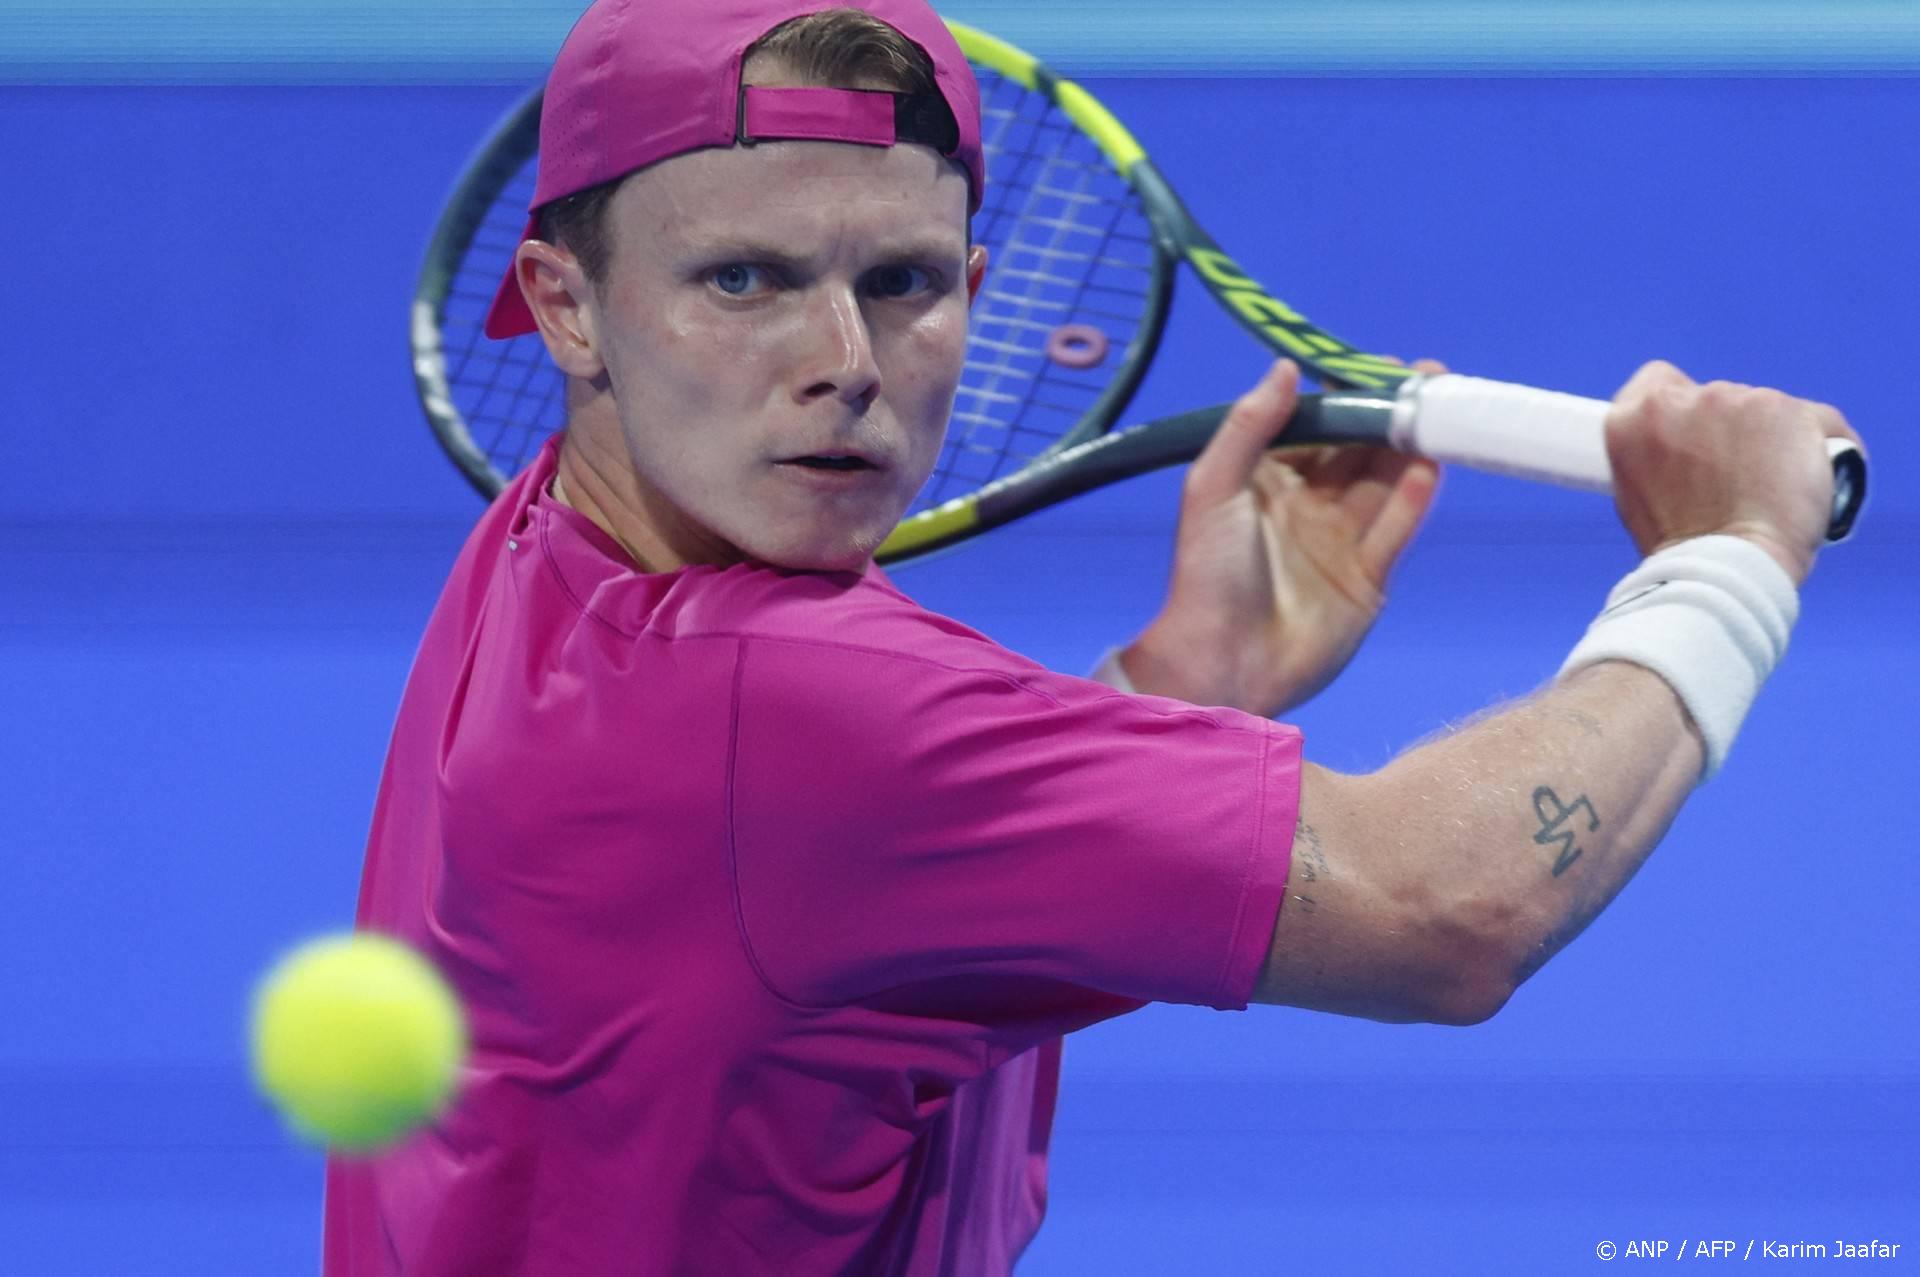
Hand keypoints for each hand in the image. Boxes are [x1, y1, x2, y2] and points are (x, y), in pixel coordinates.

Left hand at [1121, 358, 1441, 715]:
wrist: (1223, 660)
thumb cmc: (1208, 571)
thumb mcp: (1213, 487)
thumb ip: (1248, 426)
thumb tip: (1286, 365)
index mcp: (1265, 480)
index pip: (1314, 427)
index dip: (1345, 396)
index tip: (1377, 365)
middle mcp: (1306, 505)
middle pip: (1357, 451)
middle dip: (1390, 415)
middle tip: (1427, 379)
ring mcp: (1339, 542)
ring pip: (1382, 485)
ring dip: (1409, 449)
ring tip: (1437, 413)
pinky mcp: (1366, 580)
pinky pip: (1395, 530)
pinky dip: (1413, 499)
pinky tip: (1429, 464)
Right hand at [1605, 361, 1862, 584]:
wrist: (1729, 568)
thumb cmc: (1684, 552)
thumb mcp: (1640, 498)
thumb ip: (1655, 458)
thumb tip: (1682, 454)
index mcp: (1634, 420)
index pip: (1658, 382)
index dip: (1680, 408)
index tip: (1692, 434)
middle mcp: (1682, 401)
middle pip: (1718, 400)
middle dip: (1731, 432)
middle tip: (1735, 483)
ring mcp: (1737, 400)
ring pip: (1767, 412)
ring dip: (1773, 441)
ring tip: (1773, 492)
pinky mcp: (1789, 410)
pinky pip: (1819, 423)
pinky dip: (1821, 449)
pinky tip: (1814, 481)